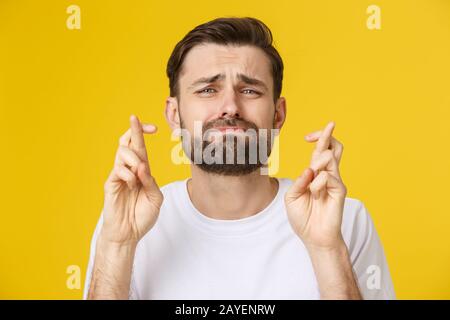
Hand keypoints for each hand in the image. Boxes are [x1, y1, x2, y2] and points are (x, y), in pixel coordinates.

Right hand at [101, 115, 163, 245]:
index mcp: (141, 171)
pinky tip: (131, 183)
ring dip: (133, 158)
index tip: (154, 128)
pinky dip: (128, 173)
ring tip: (138, 172)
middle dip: (134, 130)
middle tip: (137, 120)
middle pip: (128, 142)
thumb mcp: (155, 198)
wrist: (128, 234)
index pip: (140, 147)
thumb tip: (142, 165)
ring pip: (122, 152)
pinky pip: (117, 169)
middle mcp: (129, 169)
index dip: (143, 134)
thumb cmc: (142, 216)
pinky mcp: (110, 184)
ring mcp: (119, 176)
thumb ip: (151, 181)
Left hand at [285, 121, 346, 250]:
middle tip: (328, 125)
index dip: (319, 139)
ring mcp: (335, 182)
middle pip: (333, 148)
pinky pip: (327, 177)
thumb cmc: (303, 218)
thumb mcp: (292, 197)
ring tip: (312, 180)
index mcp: (316, 175)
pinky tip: (316, 195)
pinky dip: (317, 183)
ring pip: (330, 157)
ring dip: (317, 162)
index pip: (321, 151)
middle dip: (327, 135)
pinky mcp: (339, 190)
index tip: (307, 136)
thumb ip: (299, 181)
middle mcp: (327, 175)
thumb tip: (310, 168)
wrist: (313, 237)